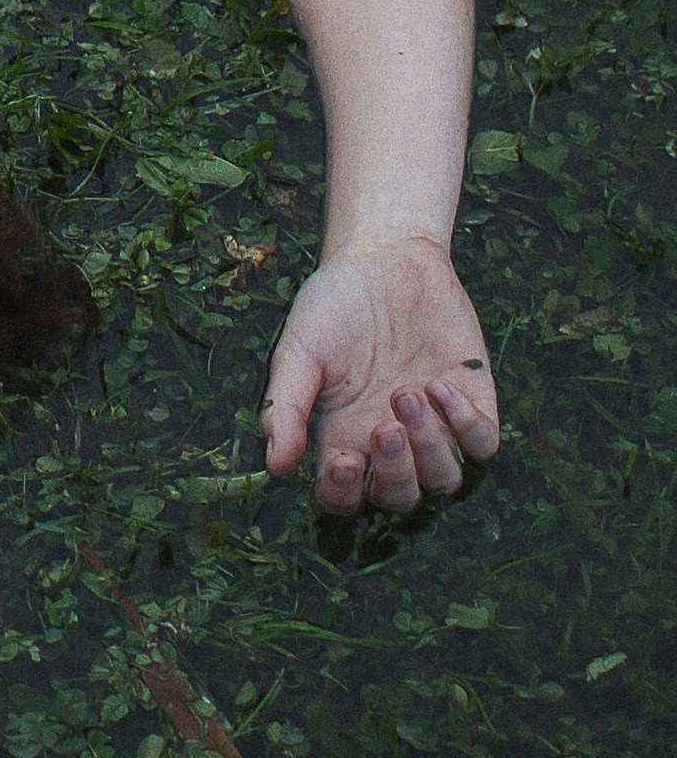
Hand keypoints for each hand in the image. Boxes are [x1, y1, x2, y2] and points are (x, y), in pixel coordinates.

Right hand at [260, 234, 500, 513]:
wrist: (386, 261)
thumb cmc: (333, 307)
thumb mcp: (298, 354)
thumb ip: (286, 408)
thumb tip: (275, 467)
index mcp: (341, 437)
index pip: (344, 497)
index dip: (343, 495)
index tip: (340, 462)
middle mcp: (390, 442)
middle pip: (401, 497)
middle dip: (394, 473)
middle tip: (383, 427)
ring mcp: (436, 426)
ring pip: (444, 479)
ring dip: (429, 448)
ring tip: (408, 393)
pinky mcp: (474, 402)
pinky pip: (483, 444)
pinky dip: (467, 426)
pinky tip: (440, 385)